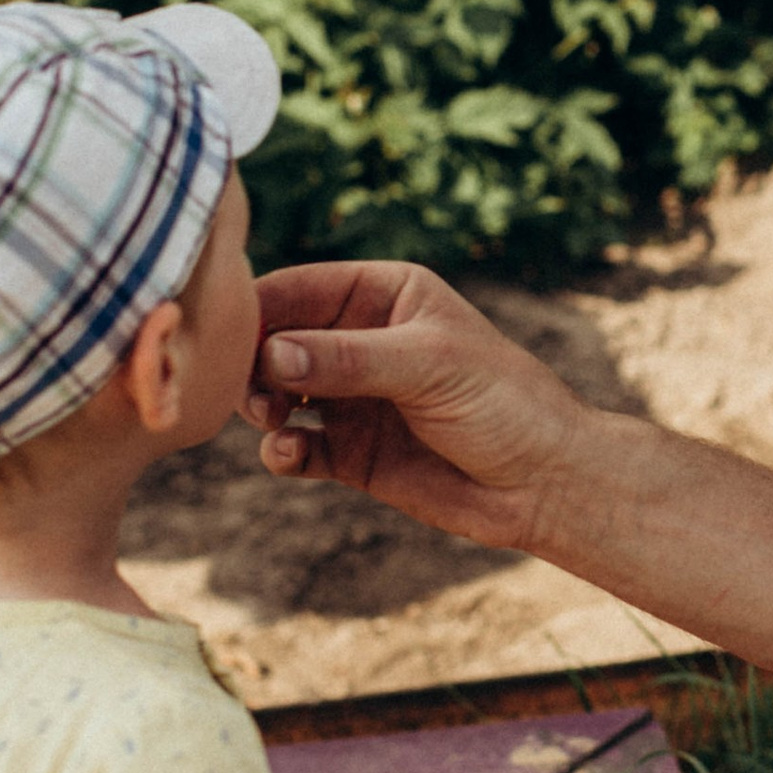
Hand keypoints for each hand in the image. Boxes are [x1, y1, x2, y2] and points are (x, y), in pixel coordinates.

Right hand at [245, 260, 576, 550]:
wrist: (545, 485)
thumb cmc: (506, 404)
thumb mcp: (429, 366)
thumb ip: (348, 359)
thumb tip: (270, 354)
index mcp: (384, 294)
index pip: (300, 287)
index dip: (259, 306)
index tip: (226, 333)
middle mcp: (361, 341)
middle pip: (276, 340)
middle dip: (252, 361)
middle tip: (255, 387)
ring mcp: (354, 398)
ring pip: (276, 393)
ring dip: (260, 404)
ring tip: (273, 418)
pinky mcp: (352, 453)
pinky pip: (296, 448)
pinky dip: (282, 451)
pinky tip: (287, 455)